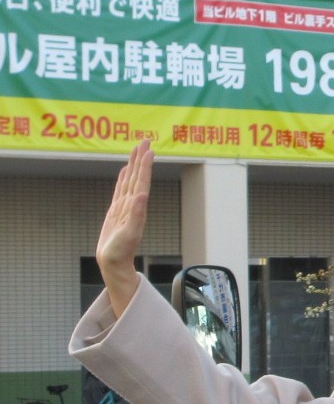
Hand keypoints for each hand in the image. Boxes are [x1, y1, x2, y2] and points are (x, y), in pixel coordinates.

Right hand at [97, 139, 151, 316]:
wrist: (113, 263)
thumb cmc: (120, 252)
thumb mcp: (129, 234)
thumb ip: (137, 215)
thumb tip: (142, 195)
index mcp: (137, 207)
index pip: (142, 182)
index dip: (145, 166)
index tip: (149, 149)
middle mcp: (133, 205)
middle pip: (137, 177)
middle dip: (141, 159)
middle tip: (145, 140)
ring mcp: (125, 207)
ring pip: (130, 181)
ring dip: (134, 165)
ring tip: (137, 150)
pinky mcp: (117, 212)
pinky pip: (120, 191)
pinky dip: (124, 179)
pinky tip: (126, 171)